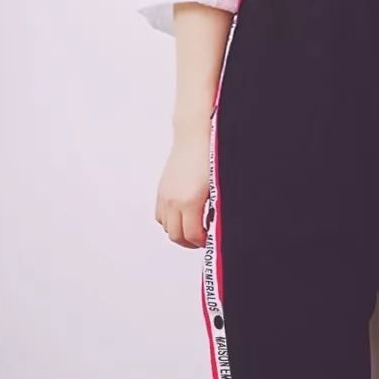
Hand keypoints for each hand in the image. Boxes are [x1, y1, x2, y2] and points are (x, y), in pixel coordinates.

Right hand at [156, 123, 210, 248]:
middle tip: (203, 239)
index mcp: (190, 202)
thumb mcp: (218, 187)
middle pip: (176, 236)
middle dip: (190, 242)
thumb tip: (218, 227)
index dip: (203, 242)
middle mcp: (173, 201)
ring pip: (167, 227)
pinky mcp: (161, 190)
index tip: (211, 240)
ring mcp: (165, 196)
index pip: (193, 236)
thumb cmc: (211, 157)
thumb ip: (216, 209)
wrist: (195, 136)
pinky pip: (160, 216)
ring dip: (179, 232)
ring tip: (194, 228)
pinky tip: (184, 216)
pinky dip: (170, 221)